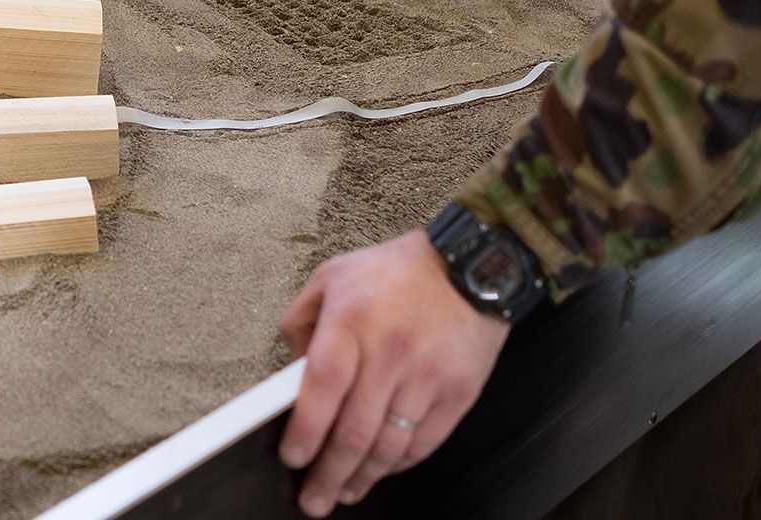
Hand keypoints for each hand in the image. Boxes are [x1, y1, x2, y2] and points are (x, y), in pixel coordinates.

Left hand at [279, 230, 509, 516]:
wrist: (470, 265)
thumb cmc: (396, 272)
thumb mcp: (332, 277)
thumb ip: (301, 322)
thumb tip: (290, 373)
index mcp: (352, 322)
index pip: (324, 386)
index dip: (306, 429)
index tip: (292, 457)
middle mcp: (390, 352)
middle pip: (355, 430)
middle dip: (329, 474)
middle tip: (313, 500)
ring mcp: (427, 376)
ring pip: (390, 445)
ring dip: (363, 478)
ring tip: (344, 493)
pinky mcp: (458, 393)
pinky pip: (424, 442)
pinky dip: (399, 464)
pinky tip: (381, 472)